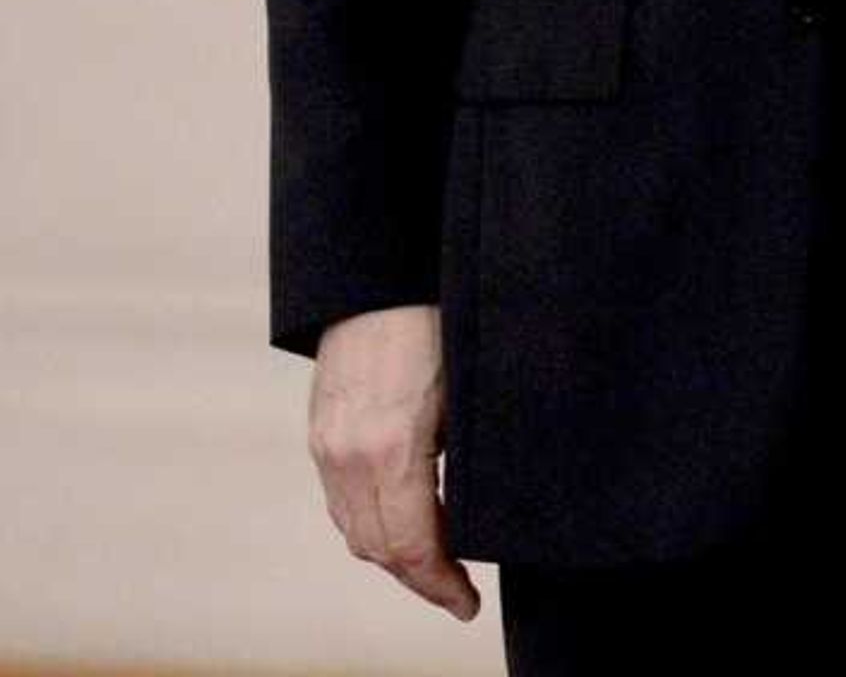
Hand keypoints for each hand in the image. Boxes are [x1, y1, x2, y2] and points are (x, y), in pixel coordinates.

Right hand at [307, 304, 479, 619]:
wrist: (380, 276)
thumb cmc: (442, 321)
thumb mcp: (472, 391)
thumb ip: (474, 455)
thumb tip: (489, 510)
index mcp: (392, 447)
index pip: (410, 545)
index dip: (439, 584)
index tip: (466, 604)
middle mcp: (348, 455)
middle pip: (376, 547)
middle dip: (418, 579)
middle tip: (457, 594)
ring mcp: (327, 445)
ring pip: (354, 529)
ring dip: (392, 556)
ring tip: (436, 568)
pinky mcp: (321, 433)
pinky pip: (341, 501)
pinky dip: (371, 525)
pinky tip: (404, 525)